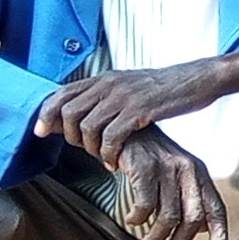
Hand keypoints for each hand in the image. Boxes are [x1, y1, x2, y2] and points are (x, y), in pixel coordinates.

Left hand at [36, 60, 233, 164]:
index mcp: (105, 78)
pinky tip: (116, 162)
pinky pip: (111, 136)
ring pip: (86, 127)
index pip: (62, 93)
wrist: (198, 79)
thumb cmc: (167, 88)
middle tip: (82, 150)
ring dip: (90, 148)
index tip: (40, 132)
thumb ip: (108, 94)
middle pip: (68, 112)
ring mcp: (123, 97)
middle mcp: (109, 84)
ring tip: (102, 157)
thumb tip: (86, 109)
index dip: (46, 114)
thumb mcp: (131, 84)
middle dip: (68, 136)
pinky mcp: (139, 111)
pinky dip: (109, 153)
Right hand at [112, 128, 227, 239]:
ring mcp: (167, 168)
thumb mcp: (176, 175)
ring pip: (169, 216)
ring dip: (157, 238)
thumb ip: (189, 199)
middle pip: (193, 218)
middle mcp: (188, 170)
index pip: (216, 209)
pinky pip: (145, 205)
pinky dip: (138, 219)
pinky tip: (132, 221)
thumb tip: (203, 230)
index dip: (220, 235)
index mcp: (200, 174)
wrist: (125, 129)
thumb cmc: (150, 157)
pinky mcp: (145, 167)